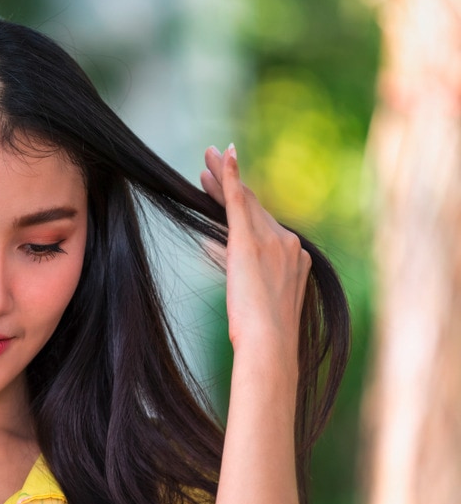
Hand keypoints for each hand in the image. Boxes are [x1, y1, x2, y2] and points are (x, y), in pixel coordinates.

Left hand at [200, 144, 310, 364]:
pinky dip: (231, 177)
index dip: (244, 204)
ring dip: (223, 177)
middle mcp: (290, 243)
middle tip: (212, 159)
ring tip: (206, 159)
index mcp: (296, 259)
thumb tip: (226, 261)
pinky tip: (221, 158)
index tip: (228, 190)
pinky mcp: (251, 242)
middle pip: (255, 206)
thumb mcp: (261, 304)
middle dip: (232, 182)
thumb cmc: (264, 338)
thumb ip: (248, 277)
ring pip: (244, 200)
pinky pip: (239, 202)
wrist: (270, 345)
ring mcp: (273, 241)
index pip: (264, 224)